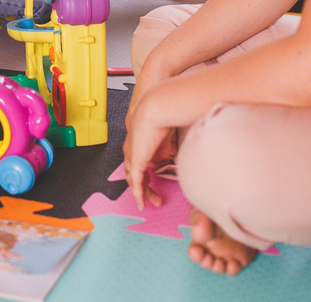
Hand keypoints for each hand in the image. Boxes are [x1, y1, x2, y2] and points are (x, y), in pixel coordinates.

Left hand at [123, 88, 170, 210]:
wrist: (156, 107)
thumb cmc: (164, 114)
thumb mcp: (169, 132)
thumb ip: (171, 146)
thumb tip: (179, 154)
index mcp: (139, 142)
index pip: (139, 162)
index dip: (146, 174)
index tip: (155, 183)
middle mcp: (132, 149)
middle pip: (134, 174)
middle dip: (145, 188)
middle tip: (156, 198)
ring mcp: (132, 155)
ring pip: (134, 180)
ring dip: (143, 193)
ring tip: (153, 202)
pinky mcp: (135, 161)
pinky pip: (136, 182)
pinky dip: (138, 194)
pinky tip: (142, 202)